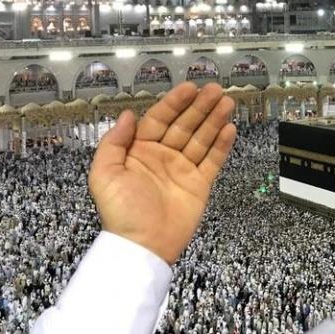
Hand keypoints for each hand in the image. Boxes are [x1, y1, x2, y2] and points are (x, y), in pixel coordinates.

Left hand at [88, 82, 235, 264]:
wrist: (142, 247)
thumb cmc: (121, 211)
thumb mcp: (104, 174)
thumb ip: (113, 142)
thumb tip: (128, 114)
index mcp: (139, 151)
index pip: (159, 119)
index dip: (174, 102)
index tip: (189, 87)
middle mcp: (163, 156)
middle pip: (184, 124)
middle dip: (200, 106)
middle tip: (215, 89)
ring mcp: (183, 169)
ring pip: (201, 138)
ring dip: (214, 119)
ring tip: (227, 102)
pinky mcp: (199, 184)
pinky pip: (212, 160)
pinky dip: (222, 145)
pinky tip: (230, 128)